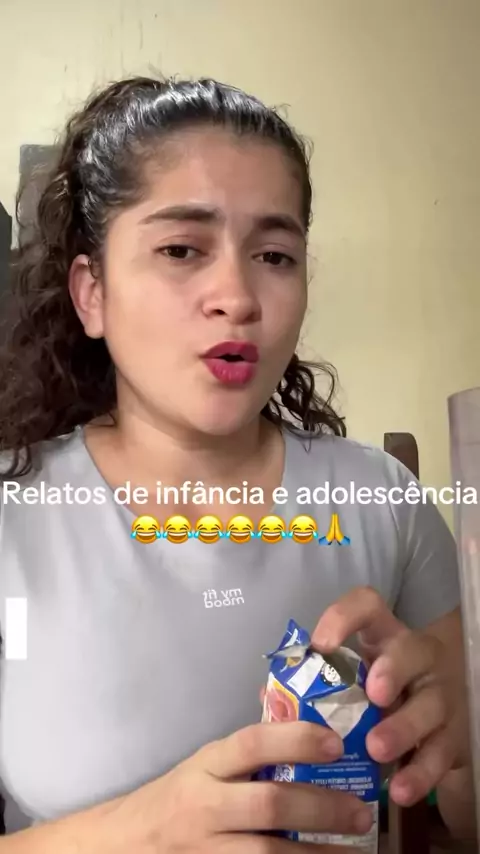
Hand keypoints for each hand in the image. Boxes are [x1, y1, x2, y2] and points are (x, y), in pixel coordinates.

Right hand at [115, 721, 372, 851]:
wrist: (122, 845)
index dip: (296, 740)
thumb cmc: (175, 799)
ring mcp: (205, 850)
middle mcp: (204, 805)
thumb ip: (246, 752)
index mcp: (206, 765)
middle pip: (269, 803)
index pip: (252, 743)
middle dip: (322, 807)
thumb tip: (299, 713)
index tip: (337, 744)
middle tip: (362, 810)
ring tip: (358, 853)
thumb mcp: (203, 766)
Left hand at [311, 586, 456, 806]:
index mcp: (382, 635)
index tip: (323, 645)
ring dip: (404, 726)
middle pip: (412, 651)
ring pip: (431, 704)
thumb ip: (310, 686)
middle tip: (373, 695)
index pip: (367, 606)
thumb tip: (269, 696)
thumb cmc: (374, 693)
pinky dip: (421, 773)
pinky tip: (399, 788)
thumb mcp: (349, 680)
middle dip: (393, 670)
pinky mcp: (453, 736)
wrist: (434, 716)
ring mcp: (439, 695)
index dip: (344, 618)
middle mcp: (416, 658)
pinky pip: (442, 753)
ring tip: (376, 749)